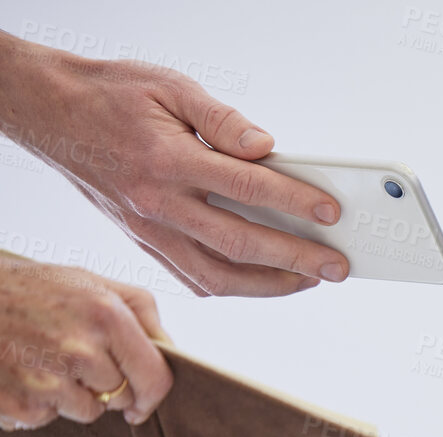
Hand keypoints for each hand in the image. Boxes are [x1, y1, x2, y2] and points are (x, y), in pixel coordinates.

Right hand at [0, 33, 347, 295]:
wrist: (49, 112)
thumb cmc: (112, 95)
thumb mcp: (170, 87)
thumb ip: (222, 119)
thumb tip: (267, 147)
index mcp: (167, 159)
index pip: (245, 186)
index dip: (294, 200)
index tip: (331, 211)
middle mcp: (156, 203)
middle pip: (238, 243)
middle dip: (296, 259)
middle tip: (337, 266)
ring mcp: (146, 229)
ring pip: (215, 276)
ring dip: (268, 285)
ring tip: (308, 279)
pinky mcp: (140, 241)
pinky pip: (190, 277)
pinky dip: (230, 286)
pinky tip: (261, 281)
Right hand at [0, 253, 173, 426]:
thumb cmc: (29, 289)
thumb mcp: (88, 281)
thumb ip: (140, 310)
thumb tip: (171, 351)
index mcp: (106, 316)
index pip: (155, 376)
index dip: (153, 394)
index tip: (144, 401)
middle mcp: (80, 349)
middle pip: (122, 397)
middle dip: (106, 386)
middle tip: (72, 359)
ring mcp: (48, 380)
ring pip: (88, 411)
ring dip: (72, 396)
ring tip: (43, 361)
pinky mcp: (22, 404)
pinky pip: (50, 418)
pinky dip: (39, 403)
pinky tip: (21, 374)